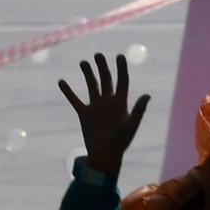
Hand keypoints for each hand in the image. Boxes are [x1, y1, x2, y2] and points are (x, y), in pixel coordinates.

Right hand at [57, 53, 148, 177]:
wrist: (105, 154)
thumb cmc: (122, 142)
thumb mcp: (131, 124)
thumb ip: (139, 109)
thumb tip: (147, 95)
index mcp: (121, 103)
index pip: (122, 81)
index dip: (122, 68)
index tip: (119, 56)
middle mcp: (108, 102)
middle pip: (106, 80)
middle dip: (102, 67)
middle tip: (98, 55)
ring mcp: (96, 107)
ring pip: (91, 86)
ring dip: (87, 74)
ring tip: (83, 62)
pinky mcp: (84, 114)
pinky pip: (75, 100)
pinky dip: (68, 91)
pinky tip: (61, 81)